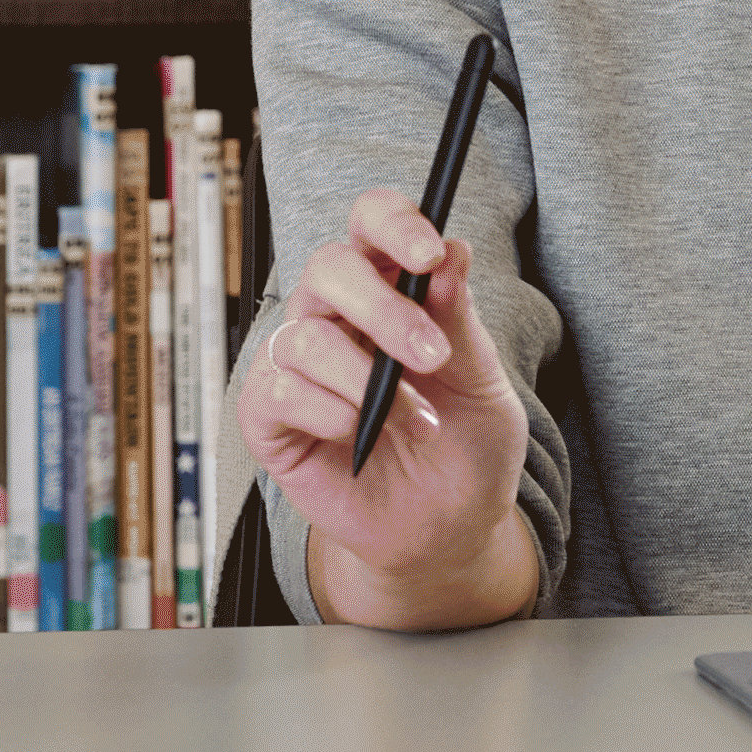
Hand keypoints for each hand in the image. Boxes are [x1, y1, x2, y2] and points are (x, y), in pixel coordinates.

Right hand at [237, 188, 540, 630]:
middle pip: (329, 266)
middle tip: (432, 356)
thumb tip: (452, 253)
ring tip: (416, 421)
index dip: (393, 223)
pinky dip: (328, 412)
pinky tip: (360, 435)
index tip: (429, 253)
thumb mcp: (482, 382)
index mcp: (390, 286)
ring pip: (305, 335)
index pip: (372, 222)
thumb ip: (461, 320)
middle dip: (383, 308)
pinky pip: (278, 390)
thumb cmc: (466, 445)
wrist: (447, 528)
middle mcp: (336, 314)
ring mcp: (298, 364)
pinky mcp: (270, 415)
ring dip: (366, 379)